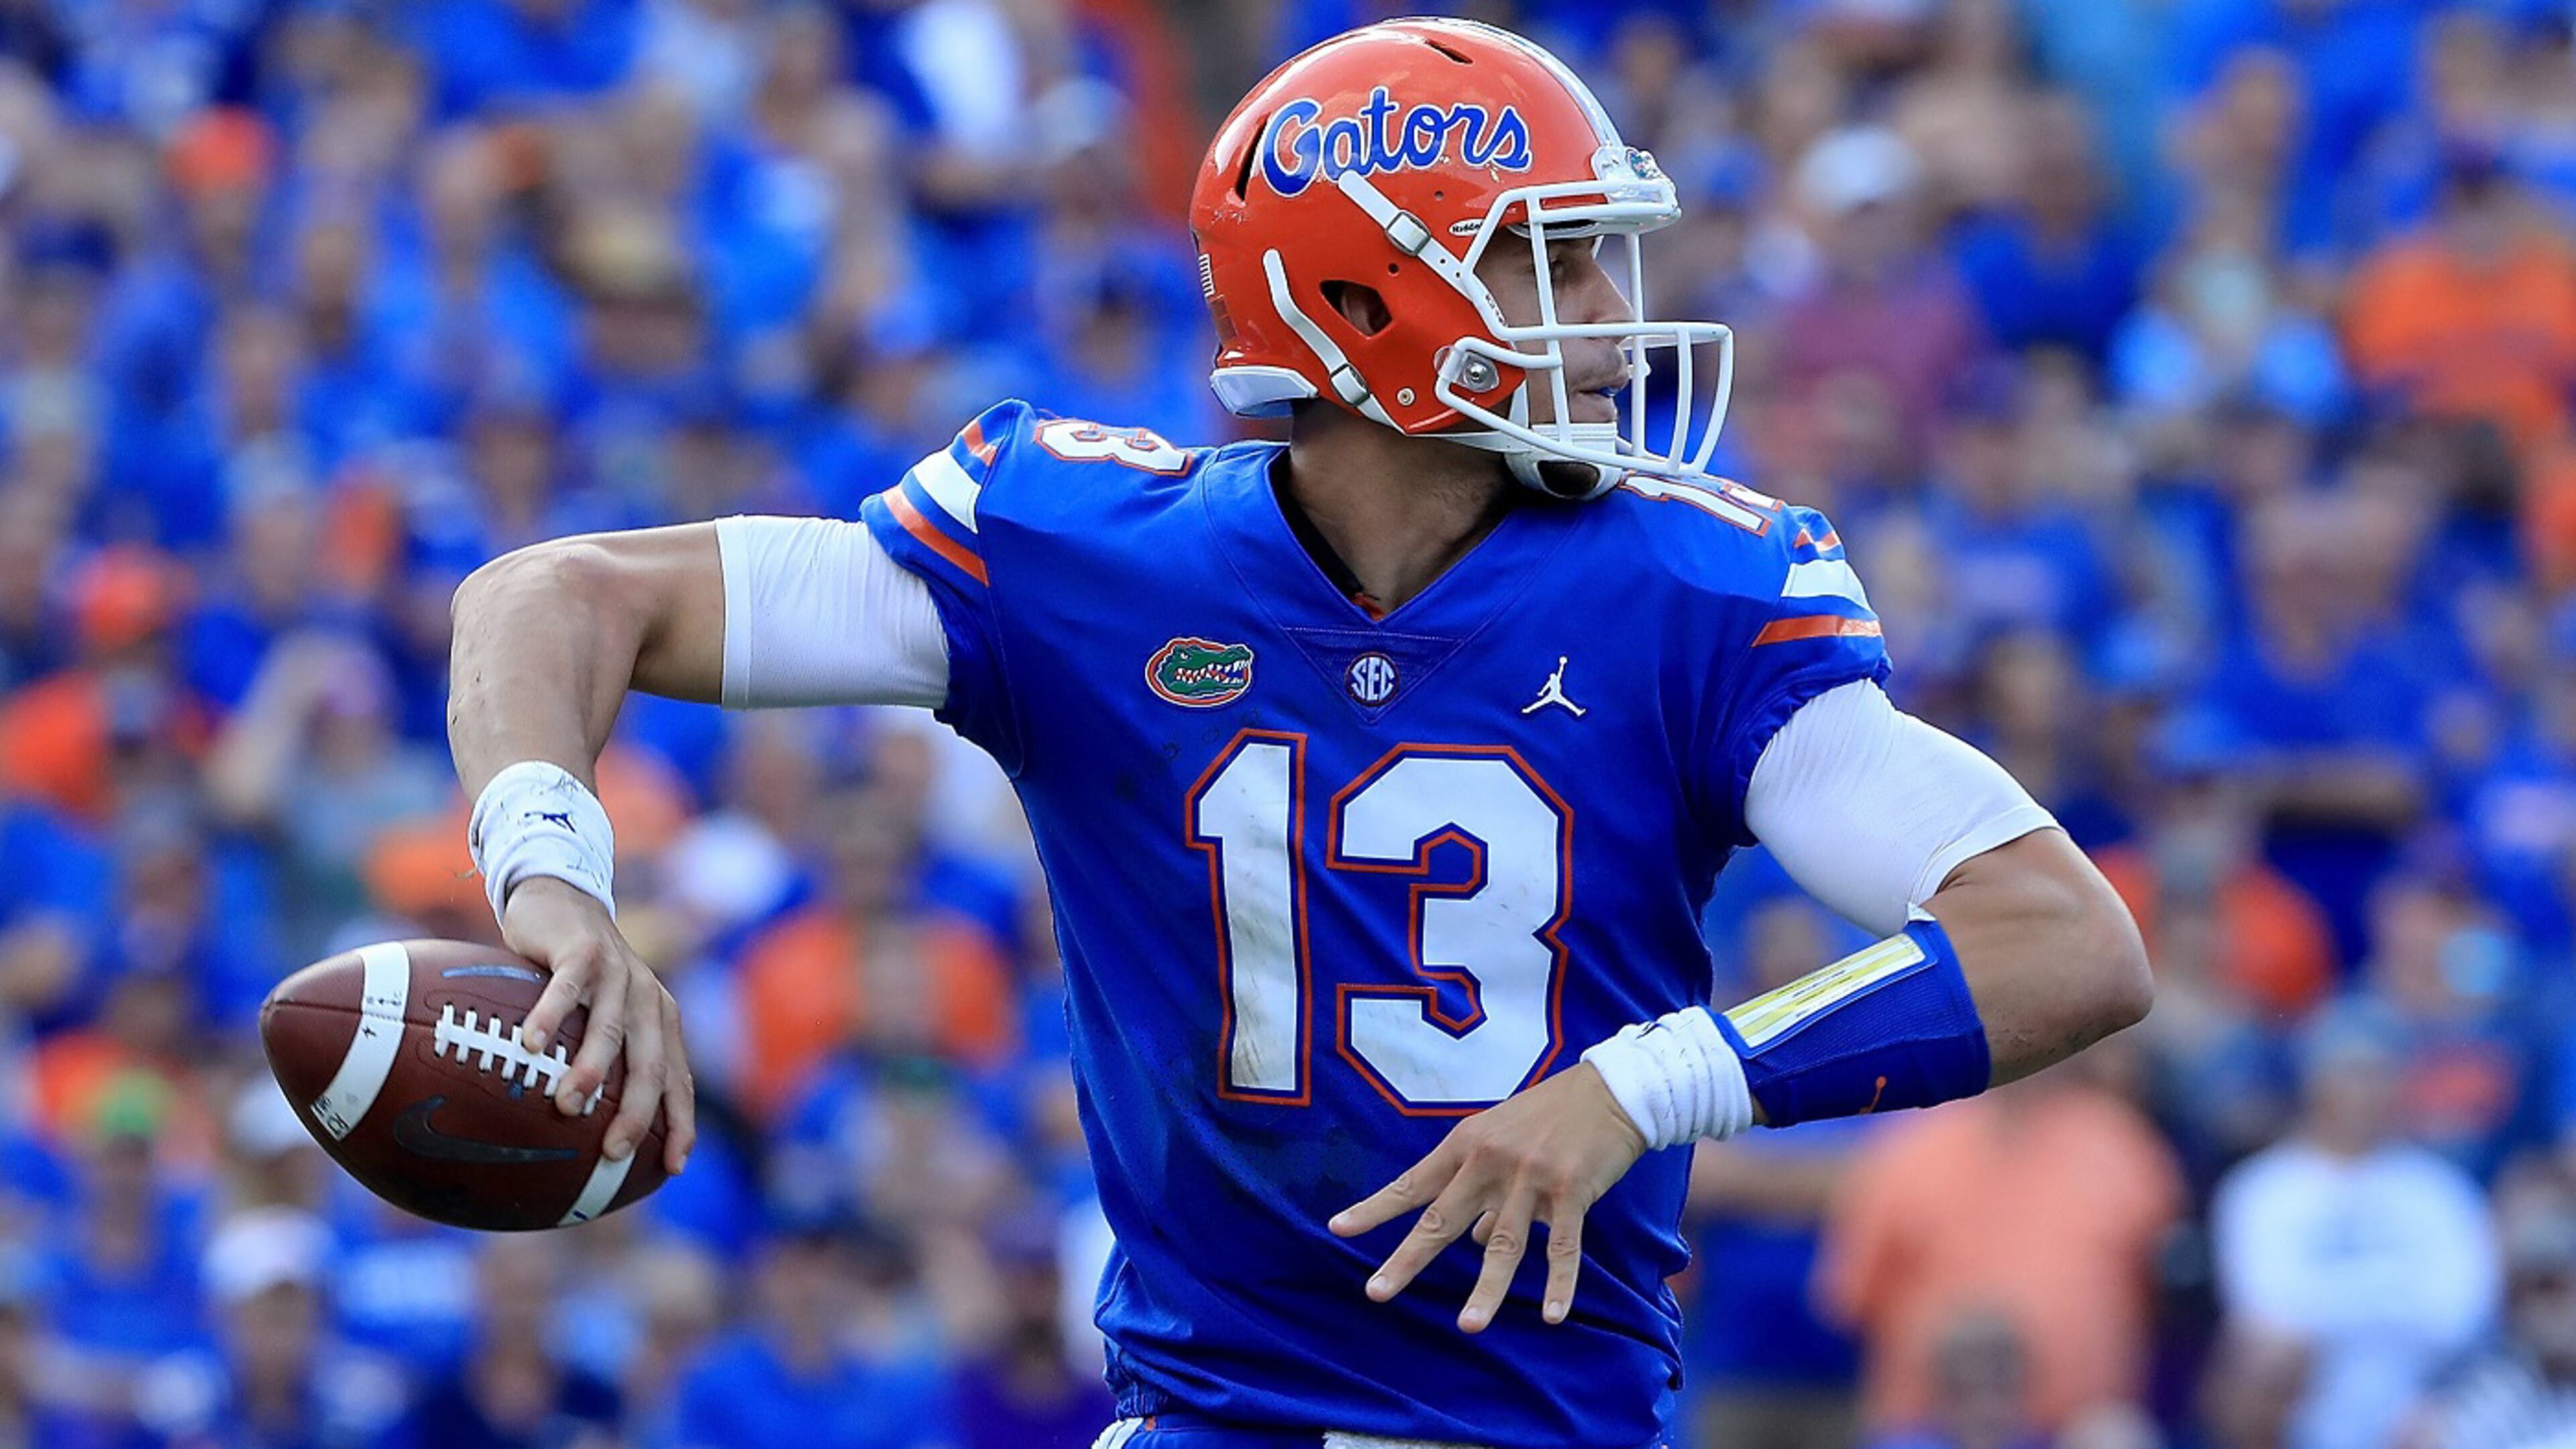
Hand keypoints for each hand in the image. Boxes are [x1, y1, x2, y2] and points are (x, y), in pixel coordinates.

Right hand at [502, 877, 694, 1174]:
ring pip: (611, 1029)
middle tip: (613, 1152)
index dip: (679, 1123)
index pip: (678, 1080)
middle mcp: (647, 999)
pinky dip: (551, 1016)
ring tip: (568, 1105)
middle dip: (639, 1112)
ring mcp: (618, 973)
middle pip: (651, 1064)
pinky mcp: (584, 950)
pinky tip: (530, 1045)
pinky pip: (567, 987)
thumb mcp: (598, 1015)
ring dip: (591, 1069)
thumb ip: (595, 1063)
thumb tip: (573, 1134)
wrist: (562, 899)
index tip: (672, 1167)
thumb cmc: (579, 974)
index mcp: (659, 1021)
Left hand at [1329, 1062, 1647, 1332]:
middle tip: (1376, 1292)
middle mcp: (1490, 1161)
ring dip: (1486, 1290)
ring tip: (1468, 1327)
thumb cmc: (1551, 1114)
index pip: (1411, 1183)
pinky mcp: (1572, 1192)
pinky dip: (1558, 1285)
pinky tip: (1552, 1316)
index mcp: (1465, 1144)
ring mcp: (1530, 1177)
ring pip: (1502, 1245)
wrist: (1611, 1090)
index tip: (1338, 1229)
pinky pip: (1562, 1248)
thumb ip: (1481, 1189)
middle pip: (1442, 1220)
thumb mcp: (1502, 1139)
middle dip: (1408, 1259)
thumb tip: (1474, 1241)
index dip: (1375, 1208)